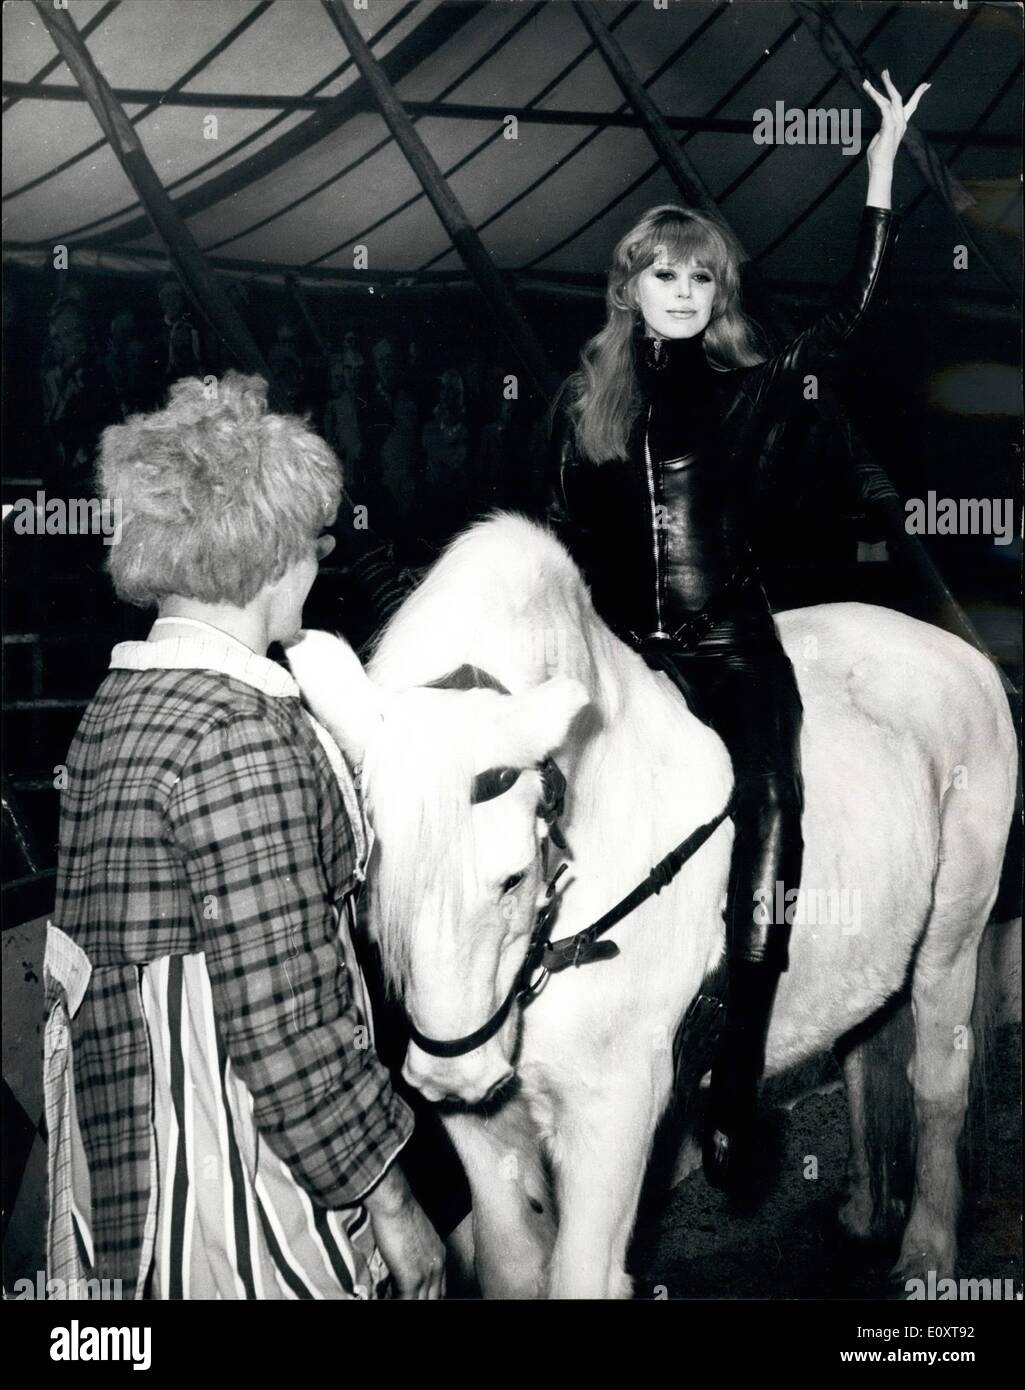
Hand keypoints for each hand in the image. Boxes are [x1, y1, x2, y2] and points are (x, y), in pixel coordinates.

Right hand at [364, 1164, 445, 1299]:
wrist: (395, 1202)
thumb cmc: (400, 1210)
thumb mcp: (417, 1233)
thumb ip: (416, 1252)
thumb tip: (406, 1261)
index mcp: (440, 1255)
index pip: (441, 1288)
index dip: (430, 1296)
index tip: (418, 1296)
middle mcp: (437, 1266)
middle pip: (435, 1298)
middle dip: (423, 1301)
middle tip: (409, 1298)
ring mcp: (426, 1274)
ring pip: (422, 1301)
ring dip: (410, 1301)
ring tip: (395, 1299)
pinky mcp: (412, 1278)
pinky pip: (406, 1301)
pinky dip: (396, 1301)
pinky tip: (387, 1299)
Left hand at [863, 69, 928, 170]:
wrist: (881, 168)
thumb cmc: (878, 157)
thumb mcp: (881, 139)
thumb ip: (883, 129)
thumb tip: (882, 127)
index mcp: (901, 125)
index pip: (912, 106)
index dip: (919, 94)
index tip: (927, 84)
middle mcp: (901, 122)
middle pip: (899, 98)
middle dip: (891, 84)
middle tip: (885, 71)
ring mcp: (896, 124)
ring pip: (888, 100)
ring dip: (876, 90)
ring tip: (866, 83)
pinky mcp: (889, 125)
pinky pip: (883, 107)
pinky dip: (876, 98)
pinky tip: (869, 91)